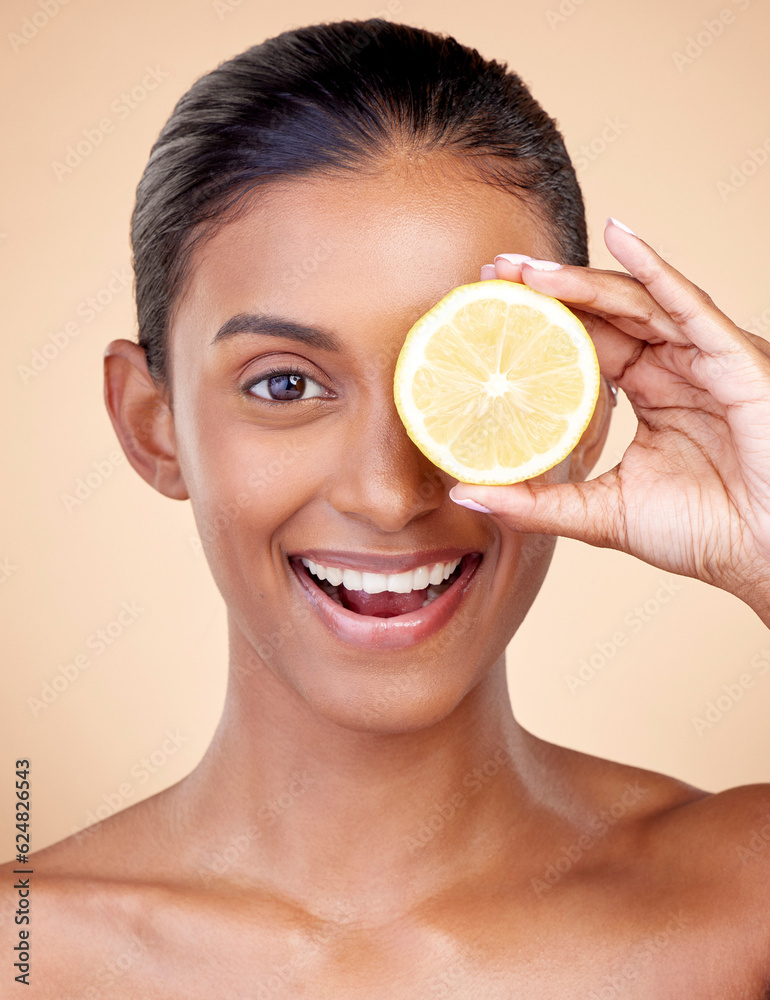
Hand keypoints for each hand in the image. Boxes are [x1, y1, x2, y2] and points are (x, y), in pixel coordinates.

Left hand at [449, 218, 769, 620]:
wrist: (765, 557)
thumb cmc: (701, 533)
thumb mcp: (601, 514)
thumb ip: (536, 502)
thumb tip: (466, 492)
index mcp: (652, 393)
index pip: (587, 343)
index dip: (540, 322)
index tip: (487, 308)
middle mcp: (676, 367)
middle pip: (605, 313)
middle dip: (548, 290)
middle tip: (494, 272)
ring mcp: (705, 358)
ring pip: (637, 302)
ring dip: (581, 280)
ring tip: (526, 269)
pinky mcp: (735, 359)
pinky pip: (690, 304)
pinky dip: (655, 269)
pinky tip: (620, 237)